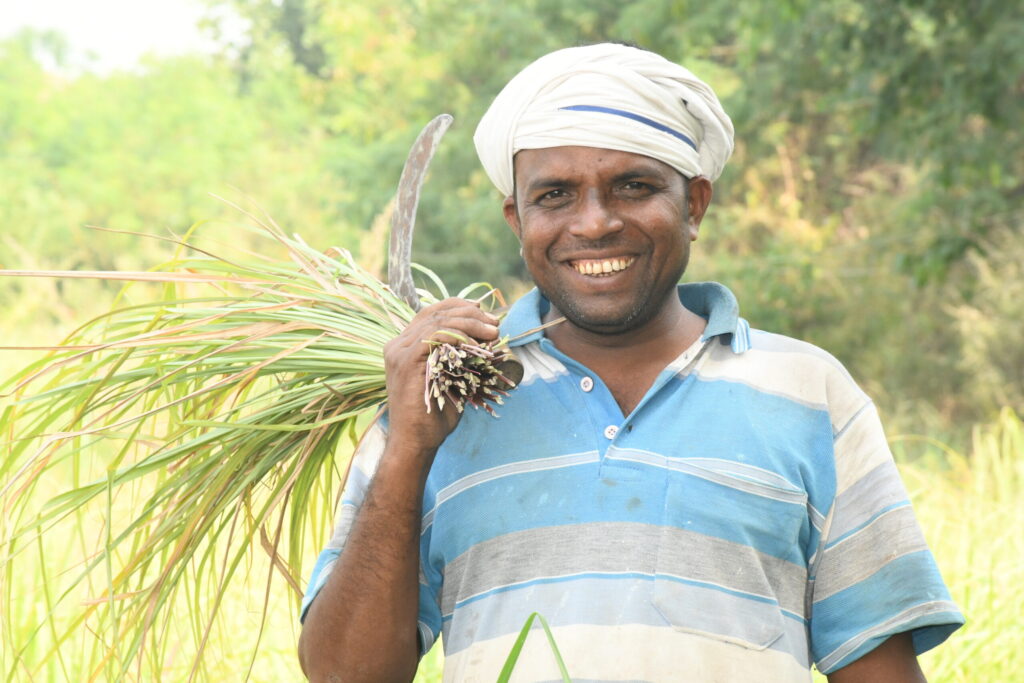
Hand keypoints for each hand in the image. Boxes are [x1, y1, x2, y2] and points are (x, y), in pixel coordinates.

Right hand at [382, 298, 499, 455]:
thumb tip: (488, 337)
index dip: (458, 306)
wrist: (416, 442)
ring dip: (471, 323)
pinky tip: (477, 344)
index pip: (430, 313)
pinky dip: (460, 335)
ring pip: (438, 321)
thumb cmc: (434, 416)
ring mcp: (399, 352)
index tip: (484, 312)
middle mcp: (398, 345)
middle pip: (435, 313)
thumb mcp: (450, 378)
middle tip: (495, 323)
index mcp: (404, 346)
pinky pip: (436, 336)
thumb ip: (458, 357)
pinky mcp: (406, 362)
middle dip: (470, 314)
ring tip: (493, 332)